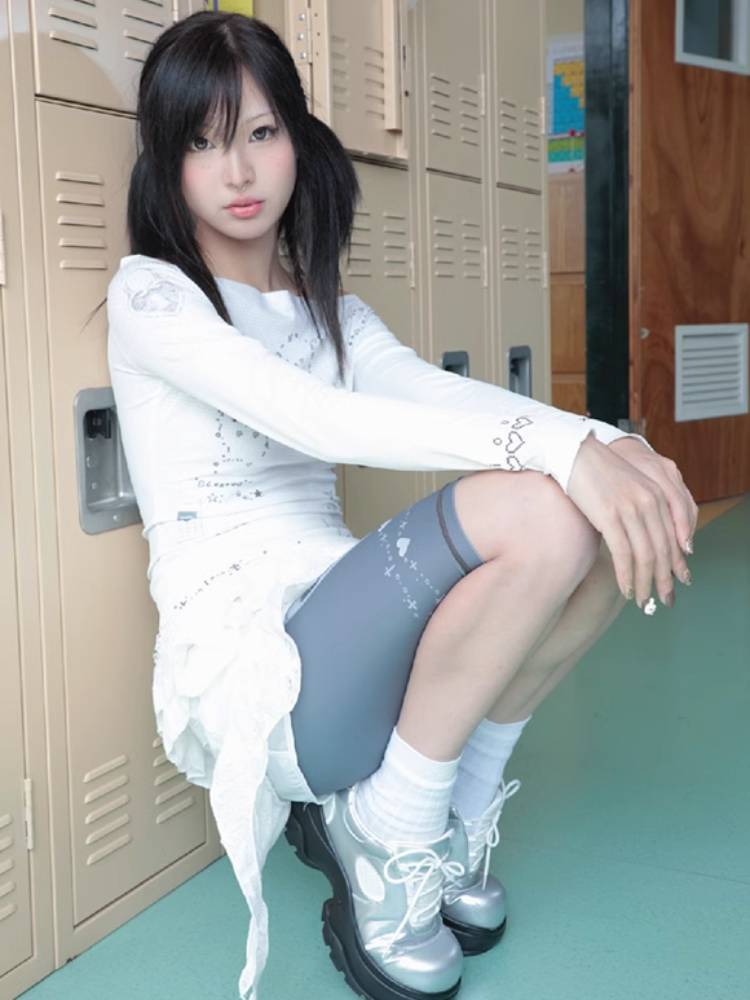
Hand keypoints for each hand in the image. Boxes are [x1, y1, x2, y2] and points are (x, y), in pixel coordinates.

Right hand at [566, 433, 697, 609]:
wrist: (574, 454)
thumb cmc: (599, 474)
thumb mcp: (631, 488)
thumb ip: (645, 509)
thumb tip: (649, 542)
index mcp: (659, 494)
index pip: (674, 537)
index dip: (677, 564)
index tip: (678, 582)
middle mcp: (650, 501)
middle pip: (663, 550)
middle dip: (665, 579)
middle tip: (665, 600)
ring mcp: (631, 508)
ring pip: (645, 556)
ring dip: (645, 583)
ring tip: (644, 601)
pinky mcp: (610, 516)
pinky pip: (623, 553)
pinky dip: (626, 576)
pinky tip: (626, 589)